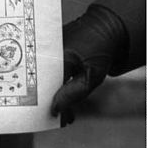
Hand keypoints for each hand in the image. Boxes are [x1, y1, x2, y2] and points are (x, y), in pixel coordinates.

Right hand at [51, 4, 127, 125]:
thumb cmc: (99, 52)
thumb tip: (54, 108)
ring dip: (53, 93)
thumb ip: (73, 92)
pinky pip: (47, 68)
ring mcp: (46, 47)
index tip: (58, 119)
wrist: (103, 28)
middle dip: (52, 102)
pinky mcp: (47, 46)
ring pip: (44, 77)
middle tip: (63, 119)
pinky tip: (64, 94)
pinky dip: (54, 81)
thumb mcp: (91, 76)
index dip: (51, 105)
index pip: (47, 87)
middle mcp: (47, 51)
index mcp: (58, 58)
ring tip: (66, 111)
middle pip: (42, 83)